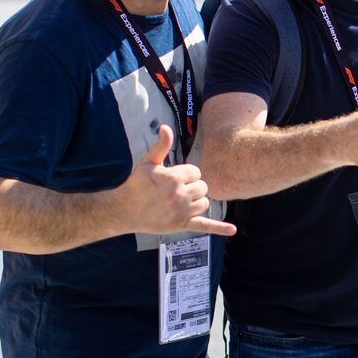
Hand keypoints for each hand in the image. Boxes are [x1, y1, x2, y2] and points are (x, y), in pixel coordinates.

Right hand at [118, 125, 235, 236]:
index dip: (187, 174)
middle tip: (176, 191)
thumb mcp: (147, 162)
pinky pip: (205, 225)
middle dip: (193, 187)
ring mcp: (182, 211)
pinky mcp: (182, 224)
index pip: (196, 172)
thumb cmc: (136, 184)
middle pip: (203, 187)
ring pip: (205, 203)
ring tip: (182, 201)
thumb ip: (161, 146)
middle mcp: (179, 194)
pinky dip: (219, 228)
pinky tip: (232, 230)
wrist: (125, 210)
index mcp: (173, 177)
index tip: (174, 178)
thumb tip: (166, 127)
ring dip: (198, 201)